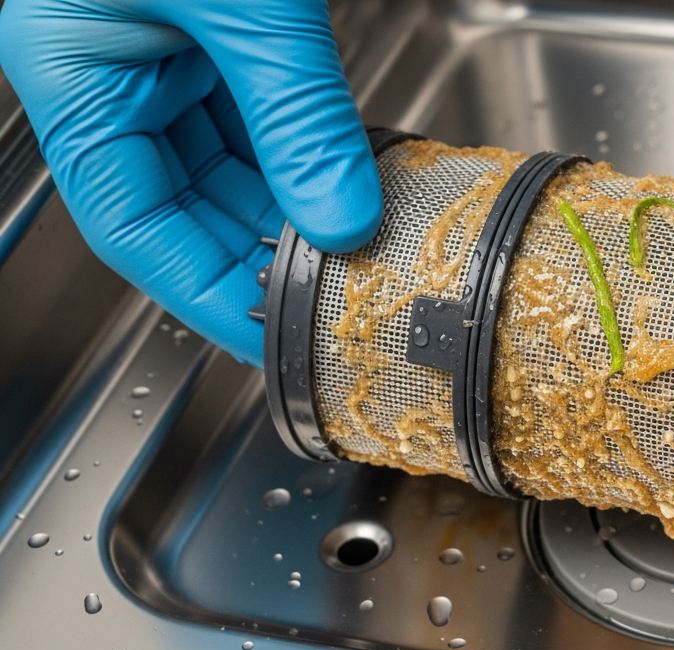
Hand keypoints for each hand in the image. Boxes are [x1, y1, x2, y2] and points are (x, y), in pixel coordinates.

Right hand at [0, 0, 382, 365]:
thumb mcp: (248, 9)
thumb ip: (297, 114)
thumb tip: (342, 218)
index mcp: (69, 69)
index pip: (133, 227)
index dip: (206, 293)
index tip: (267, 337)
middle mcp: (107, 63)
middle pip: (182, 202)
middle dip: (256, 252)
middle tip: (326, 296)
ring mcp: (159, 42)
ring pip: (225, 157)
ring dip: (287, 202)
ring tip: (347, 247)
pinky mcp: (210, 19)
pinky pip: (253, 105)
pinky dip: (298, 146)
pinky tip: (341, 177)